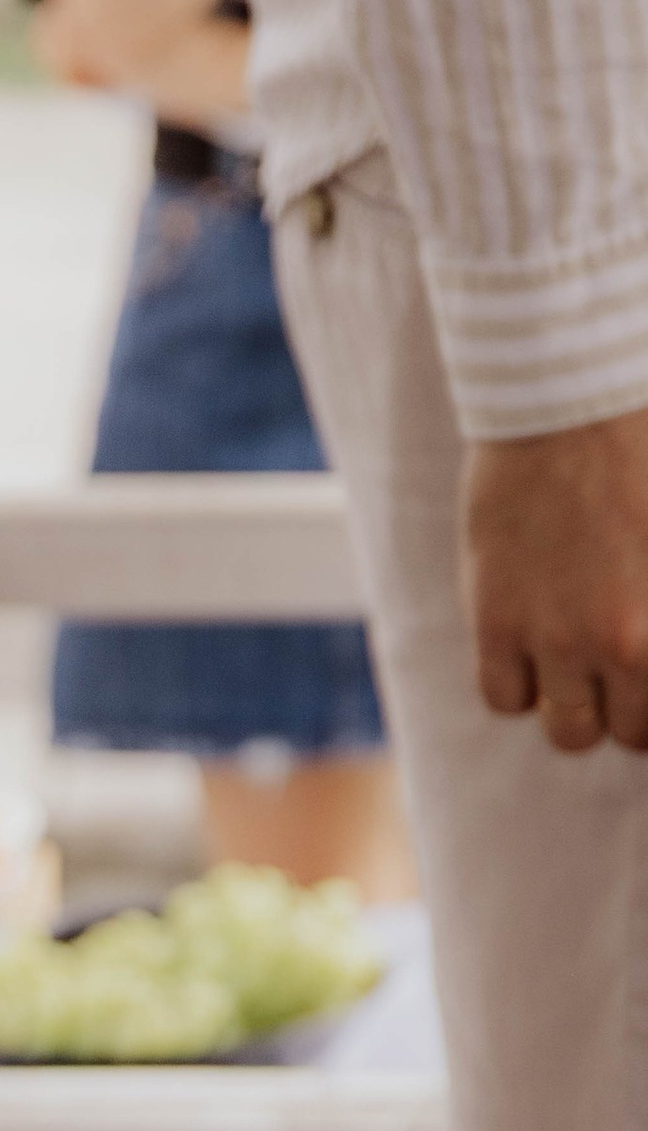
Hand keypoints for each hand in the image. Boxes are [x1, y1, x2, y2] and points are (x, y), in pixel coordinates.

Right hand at [463, 408, 647, 752]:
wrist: (573, 398)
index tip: (647, 673)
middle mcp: (622, 642)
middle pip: (627, 732)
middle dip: (628, 706)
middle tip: (621, 666)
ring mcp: (557, 638)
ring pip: (567, 730)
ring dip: (575, 705)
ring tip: (577, 662)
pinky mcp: (498, 622)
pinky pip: (503, 698)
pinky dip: (519, 684)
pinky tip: (532, 643)